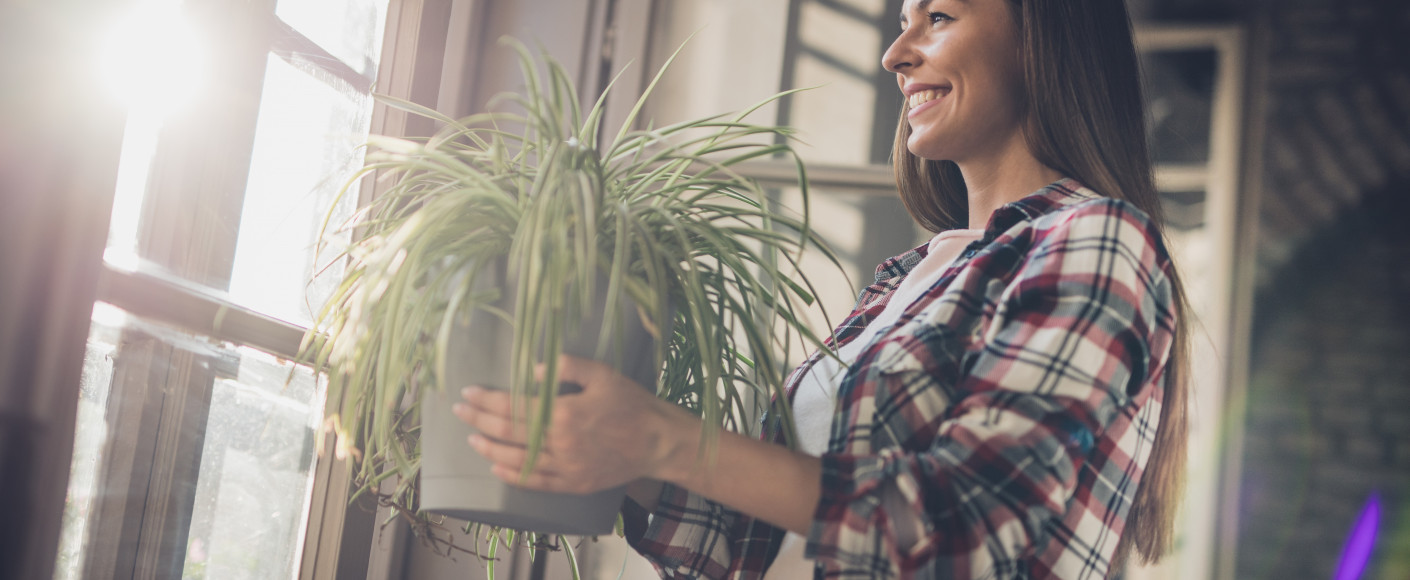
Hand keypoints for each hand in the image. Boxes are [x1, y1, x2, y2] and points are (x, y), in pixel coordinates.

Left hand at [452, 354, 685, 494]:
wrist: (658, 441)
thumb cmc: (631, 403)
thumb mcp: (602, 373)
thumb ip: (566, 366)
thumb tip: (529, 371)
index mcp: (564, 413)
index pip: (514, 406)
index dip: (487, 399)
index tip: (468, 392)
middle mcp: (560, 443)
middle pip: (508, 433)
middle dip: (479, 420)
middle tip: (459, 411)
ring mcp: (565, 467)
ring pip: (516, 461)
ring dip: (489, 450)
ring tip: (472, 438)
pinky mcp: (573, 484)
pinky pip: (535, 483)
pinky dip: (512, 476)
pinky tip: (498, 468)